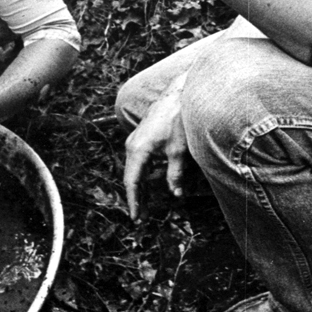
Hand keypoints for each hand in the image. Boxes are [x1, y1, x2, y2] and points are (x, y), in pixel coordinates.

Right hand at [124, 80, 188, 220]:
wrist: (178, 93)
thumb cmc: (177, 119)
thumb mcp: (178, 151)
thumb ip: (175, 175)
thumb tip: (176, 195)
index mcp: (138, 150)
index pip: (132, 182)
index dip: (134, 201)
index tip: (137, 217)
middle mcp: (133, 144)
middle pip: (132, 176)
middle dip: (137, 196)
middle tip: (143, 216)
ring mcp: (137, 138)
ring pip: (136, 168)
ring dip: (141, 185)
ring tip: (147, 204)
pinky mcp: (143, 134)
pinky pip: (140, 159)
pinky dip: (144, 173)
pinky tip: (151, 182)